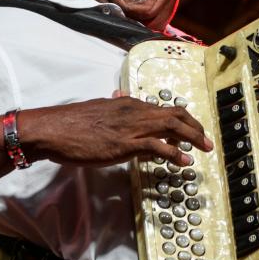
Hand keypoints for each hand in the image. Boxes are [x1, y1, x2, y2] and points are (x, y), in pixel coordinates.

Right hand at [19, 97, 213, 167]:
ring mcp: (130, 127)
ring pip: (171, 126)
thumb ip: (114, 106)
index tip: (192, 130)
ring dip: (192, 137)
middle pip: (175, 115)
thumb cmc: (71, 123)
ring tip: (204, 149)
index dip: (183, 119)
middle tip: (206, 141)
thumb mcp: (97, 109)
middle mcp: (133, 111)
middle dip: (195, 128)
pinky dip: (174, 152)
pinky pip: (156, 146)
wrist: (52, 129)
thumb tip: (122, 98)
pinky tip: (183, 161)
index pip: (163, 108)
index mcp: (128, 104)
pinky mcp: (123, 144)